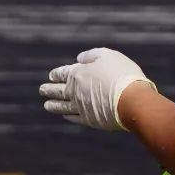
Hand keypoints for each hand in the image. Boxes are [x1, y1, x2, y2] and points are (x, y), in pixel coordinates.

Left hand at [39, 47, 156, 130]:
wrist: (132, 99)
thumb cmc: (121, 73)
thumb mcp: (107, 55)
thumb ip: (91, 55)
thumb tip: (78, 58)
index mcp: (78, 73)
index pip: (62, 73)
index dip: (56, 74)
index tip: (51, 76)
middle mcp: (76, 91)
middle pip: (59, 90)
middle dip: (49, 89)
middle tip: (42, 90)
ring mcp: (81, 106)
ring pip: (63, 106)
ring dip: (54, 105)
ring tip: (46, 105)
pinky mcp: (90, 119)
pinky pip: (74, 118)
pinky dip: (68, 116)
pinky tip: (65, 115)